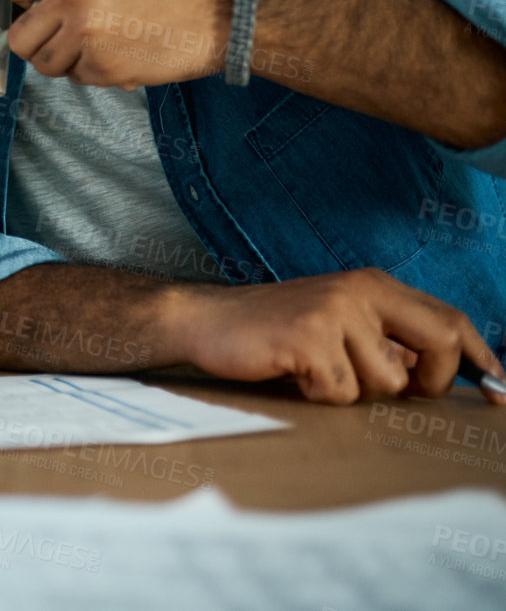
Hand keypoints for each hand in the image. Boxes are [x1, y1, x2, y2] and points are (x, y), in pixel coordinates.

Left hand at [0, 0, 234, 88]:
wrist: (221, 10)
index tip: (36, 4)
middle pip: (18, 37)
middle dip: (37, 40)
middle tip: (63, 36)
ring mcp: (86, 34)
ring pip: (45, 63)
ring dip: (65, 60)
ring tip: (99, 42)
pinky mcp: (103, 66)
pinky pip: (78, 78)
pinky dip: (95, 72)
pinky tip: (121, 52)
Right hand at [166, 268, 505, 404]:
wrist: (205, 320)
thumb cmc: (271, 331)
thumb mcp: (337, 324)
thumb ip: (384, 341)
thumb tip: (431, 375)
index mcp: (372, 285)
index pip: (450, 318)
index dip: (482, 357)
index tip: (500, 388)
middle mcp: (360, 291)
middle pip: (442, 342)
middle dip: (432, 382)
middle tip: (402, 391)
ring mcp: (335, 313)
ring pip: (386, 382)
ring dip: (353, 392)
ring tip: (315, 371)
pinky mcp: (309, 339)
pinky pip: (340, 394)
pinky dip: (318, 397)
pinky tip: (292, 374)